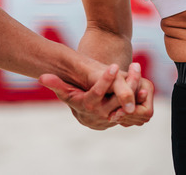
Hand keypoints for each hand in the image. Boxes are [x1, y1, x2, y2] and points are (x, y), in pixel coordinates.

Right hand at [39, 62, 153, 129]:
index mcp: (86, 105)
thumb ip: (55, 84)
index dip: (105, 80)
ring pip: (126, 103)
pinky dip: (137, 99)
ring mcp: (111, 117)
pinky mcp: (120, 118)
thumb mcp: (66, 92)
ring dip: (135, 90)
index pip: (97, 93)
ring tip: (140, 74)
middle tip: (135, 66)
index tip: (112, 66)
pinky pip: (130, 108)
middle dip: (127, 83)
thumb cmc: (75, 98)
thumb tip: (41, 77)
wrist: (86, 117)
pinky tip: (144, 88)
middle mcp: (100, 114)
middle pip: (116, 98)